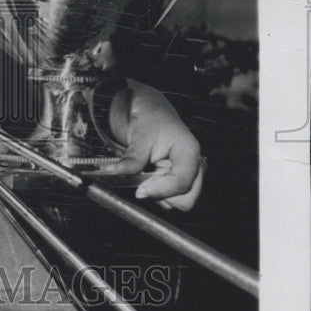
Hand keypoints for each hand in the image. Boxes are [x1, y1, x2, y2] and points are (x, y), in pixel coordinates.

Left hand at [100, 82, 204, 209]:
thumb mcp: (140, 136)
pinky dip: (157, 192)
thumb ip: (132, 158)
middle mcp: (194, 167)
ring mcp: (187, 174)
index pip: (182, 184)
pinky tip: (148, 176)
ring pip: (178, 201)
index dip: (160, 191)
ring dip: (159, 194)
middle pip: (186, 199)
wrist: (149, 109)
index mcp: (189, 153)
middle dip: (163, 195)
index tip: (140, 190)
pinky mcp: (178, 179)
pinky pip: (170, 197)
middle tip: (143, 181)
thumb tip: (117, 173)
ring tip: (146, 174)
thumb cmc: (149, 117)